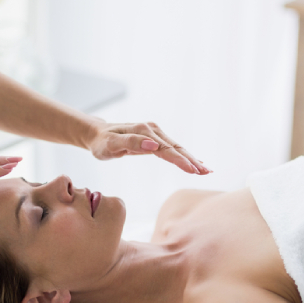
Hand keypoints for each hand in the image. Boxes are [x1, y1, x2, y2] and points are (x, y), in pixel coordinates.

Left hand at [87, 122, 210, 174]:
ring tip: (206, 170)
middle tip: (206, 172)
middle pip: (176, 147)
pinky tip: (194, 162)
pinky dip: (184, 155)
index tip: (193, 170)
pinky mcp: (154, 138)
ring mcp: (154, 133)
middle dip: (192, 160)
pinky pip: (172, 148)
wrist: (97, 134)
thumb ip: (131, 144)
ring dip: (192, 159)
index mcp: (144, 132)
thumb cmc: (102, 142)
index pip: (166, 149)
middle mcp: (152, 130)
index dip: (180, 160)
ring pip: (177, 148)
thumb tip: (153, 145)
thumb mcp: (111, 145)